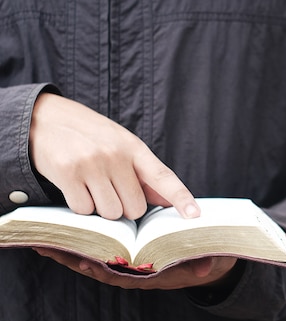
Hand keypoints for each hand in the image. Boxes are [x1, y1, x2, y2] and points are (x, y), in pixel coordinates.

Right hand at [29, 93, 199, 219]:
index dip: (181, 197)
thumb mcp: (120, 145)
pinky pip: (84, 210)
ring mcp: (92, 163)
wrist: (43, 118)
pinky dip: (80, 205)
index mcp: (134, 147)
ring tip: (91, 184)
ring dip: (102, 207)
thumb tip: (165, 200)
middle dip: (124, 206)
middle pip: (135, 207)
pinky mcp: (68, 173)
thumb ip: (142, 173)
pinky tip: (74, 186)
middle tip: (109, 187)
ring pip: (111, 212)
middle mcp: (115, 154)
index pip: (163, 176)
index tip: (195, 215)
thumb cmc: (89, 135)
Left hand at [33, 248, 237, 289]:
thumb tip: (202, 269)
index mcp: (152, 275)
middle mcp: (136, 271)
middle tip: (51, 248)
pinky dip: (82, 243)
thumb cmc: (205, 258)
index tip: (84, 262)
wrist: (207, 261)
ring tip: (46, 240)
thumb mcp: (209, 261)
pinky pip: (100, 250)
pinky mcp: (126, 252)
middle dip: (75, 258)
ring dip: (72, 250)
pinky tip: (65, 233)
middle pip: (100, 267)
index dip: (103, 269)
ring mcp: (129, 262)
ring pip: (96, 258)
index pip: (123, 275)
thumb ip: (204, 263)